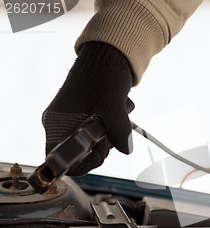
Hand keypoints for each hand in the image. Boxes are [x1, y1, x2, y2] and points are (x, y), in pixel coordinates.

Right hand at [42, 42, 133, 175]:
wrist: (109, 57)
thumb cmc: (104, 76)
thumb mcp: (113, 105)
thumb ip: (119, 130)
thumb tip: (125, 149)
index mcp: (57, 123)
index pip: (58, 159)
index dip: (80, 162)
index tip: (98, 151)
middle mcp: (60, 125)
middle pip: (78, 156)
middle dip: (100, 148)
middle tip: (111, 132)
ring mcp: (71, 122)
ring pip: (91, 147)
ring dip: (109, 138)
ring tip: (116, 117)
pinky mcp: (83, 119)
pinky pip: (97, 137)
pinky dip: (110, 131)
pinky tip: (116, 115)